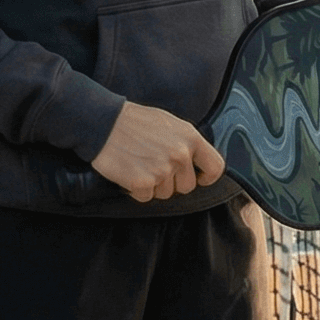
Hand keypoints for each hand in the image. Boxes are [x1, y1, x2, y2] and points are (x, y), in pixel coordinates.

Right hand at [91, 102, 225, 202]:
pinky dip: (136, 190)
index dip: (207, 177)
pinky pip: (145, 197)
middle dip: (172, 182)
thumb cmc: (135, 121)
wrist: (103, 122)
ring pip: (165, 194)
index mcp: (191, 138)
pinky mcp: (143, 182)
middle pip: (187, 186)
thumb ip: (187, 142)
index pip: (216, 167)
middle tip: (155, 167)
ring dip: (153, 185)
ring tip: (140, 165)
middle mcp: (180, 155)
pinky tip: (129, 172)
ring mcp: (162, 170)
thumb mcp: (171, 123)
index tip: (199, 178)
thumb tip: (198, 161)